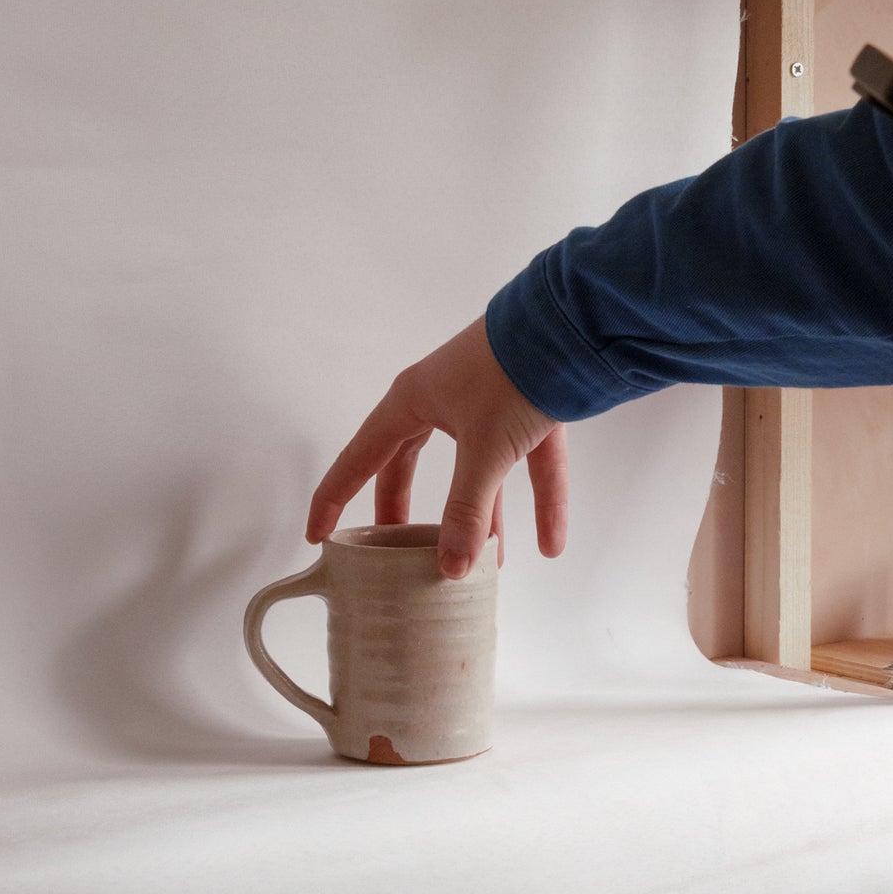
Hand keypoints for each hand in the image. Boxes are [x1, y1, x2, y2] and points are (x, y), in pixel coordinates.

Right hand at [306, 317, 567, 577]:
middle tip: (394, 547)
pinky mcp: (531, 406)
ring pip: (476, 471)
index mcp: (412, 401)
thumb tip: (450, 569)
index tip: (319, 534)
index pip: (360, 457)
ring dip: (481, 516)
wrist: (574, 324)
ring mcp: (488, 402)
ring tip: (480, 564)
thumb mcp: (483, 449)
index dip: (335, 497)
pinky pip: (531, 465)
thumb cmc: (512, 373)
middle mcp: (444, 399)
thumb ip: (467, 511)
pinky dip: (542, 502)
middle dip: (403, 508)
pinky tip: (551, 545)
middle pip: (409, 463)